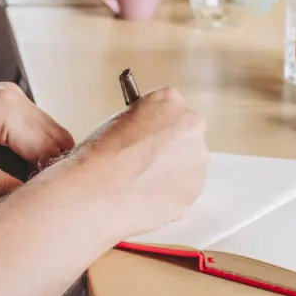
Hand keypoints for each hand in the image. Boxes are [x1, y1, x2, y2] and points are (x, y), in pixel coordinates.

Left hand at [0, 83, 75, 200]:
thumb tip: (29, 204)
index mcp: (3, 108)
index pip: (49, 149)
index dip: (50, 180)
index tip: (45, 205)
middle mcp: (12, 96)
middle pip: (58, 139)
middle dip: (53, 170)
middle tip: (38, 200)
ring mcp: (9, 96)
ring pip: (50, 134)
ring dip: (45, 161)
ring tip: (28, 189)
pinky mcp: (4, 102)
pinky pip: (34, 129)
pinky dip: (34, 151)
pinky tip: (20, 173)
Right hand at [69, 87, 207, 237]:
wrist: (98, 192)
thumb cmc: (101, 156)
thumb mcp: (118, 120)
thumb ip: (143, 120)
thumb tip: (148, 132)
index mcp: (169, 101)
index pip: (169, 106)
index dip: (156, 122)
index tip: (148, 132)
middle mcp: (191, 125)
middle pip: (184, 133)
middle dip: (169, 145)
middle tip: (146, 159)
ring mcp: (197, 158)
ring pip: (187, 163)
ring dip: (171, 170)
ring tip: (143, 182)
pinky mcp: (196, 188)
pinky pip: (184, 188)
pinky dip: (170, 192)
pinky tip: (148, 195)